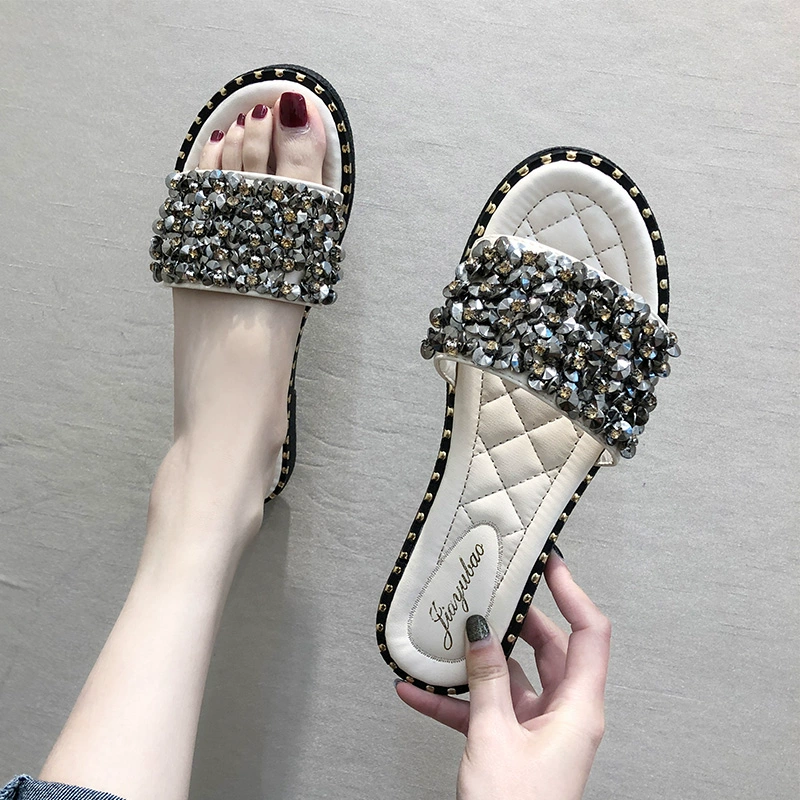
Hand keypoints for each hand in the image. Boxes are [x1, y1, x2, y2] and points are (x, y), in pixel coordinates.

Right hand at [396, 555, 610, 799]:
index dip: (573, 594)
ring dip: (476, 662)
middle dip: (516, 620)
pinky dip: (454, 700)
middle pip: (548, 648)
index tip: (550, 563)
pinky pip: (485, 710)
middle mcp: (564, 714)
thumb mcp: (495, 737)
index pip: (590, 634)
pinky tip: (418, 691)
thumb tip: (480, 631)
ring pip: (511, 677)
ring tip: (447, 636)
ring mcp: (537, 729)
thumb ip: (487, 679)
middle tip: (492, 590)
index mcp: (578, 709)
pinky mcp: (512, 744)